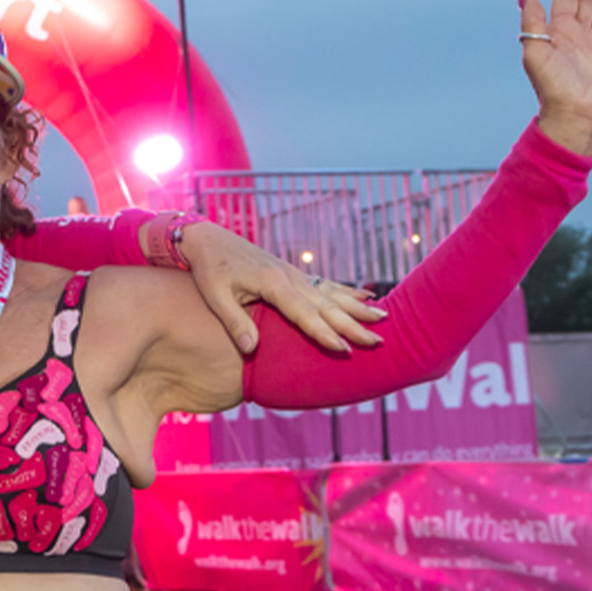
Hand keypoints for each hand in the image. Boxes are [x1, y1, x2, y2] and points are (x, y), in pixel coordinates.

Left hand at [179, 222, 383, 354]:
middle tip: (378, 340)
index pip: (304, 313)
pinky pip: (325, 285)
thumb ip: (235, 323)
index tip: (345, 349)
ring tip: (384, 318)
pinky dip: (347, 292)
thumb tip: (251, 350)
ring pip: (331, 294)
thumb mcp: (216, 297)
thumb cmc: (209, 269)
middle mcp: (289, 277)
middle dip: (353, 324)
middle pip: (326, 305)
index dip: (324, 332)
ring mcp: (293, 274)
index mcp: (272, 283)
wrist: (208, 240)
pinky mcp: (292, 274)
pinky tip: (366, 297)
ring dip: (358, 308)